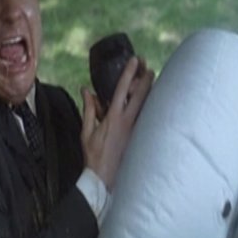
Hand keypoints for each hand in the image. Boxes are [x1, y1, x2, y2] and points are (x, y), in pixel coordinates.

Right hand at [81, 57, 153, 190]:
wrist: (104, 177)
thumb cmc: (94, 155)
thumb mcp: (87, 131)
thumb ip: (89, 108)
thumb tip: (85, 90)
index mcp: (114, 117)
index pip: (123, 89)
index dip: (130, 73)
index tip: (136, 60)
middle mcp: (129, 121)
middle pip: (142, 94)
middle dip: (147, 78)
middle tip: (149, 66)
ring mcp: (137, 129)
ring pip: (147, 105)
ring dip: (150, 90)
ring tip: (152, 79)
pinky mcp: (141, 136)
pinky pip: (147, 116)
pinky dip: (149, 106)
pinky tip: (152, 101)